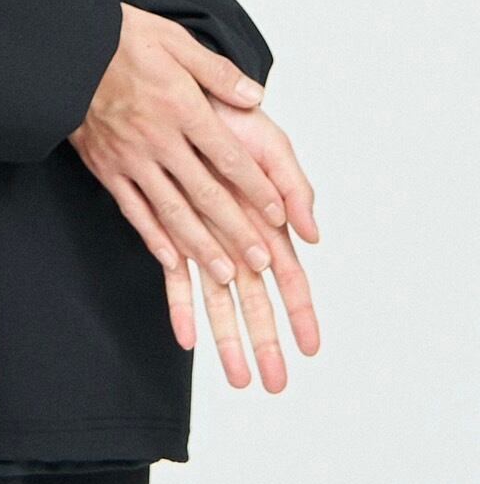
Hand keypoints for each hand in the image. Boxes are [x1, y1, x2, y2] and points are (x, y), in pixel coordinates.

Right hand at [69, 4, 287, 286]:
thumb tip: (255, 97)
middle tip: (262, 261)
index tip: (278, 213)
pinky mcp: (104, 167)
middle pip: (204, 192)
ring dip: (200, 245)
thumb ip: (216, 72)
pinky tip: (172, 260)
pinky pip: (132, 209)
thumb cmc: (120, 39)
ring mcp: (128, 157)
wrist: (62, 48)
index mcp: (180, 106)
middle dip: (235, 230)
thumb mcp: (175, 41)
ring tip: (225, 273)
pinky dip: (153, 237)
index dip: (256, 187)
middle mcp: (157, 138)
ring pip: (170, 210)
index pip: (227, 155)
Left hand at [163, 98, 320, 389]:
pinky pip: (175, 277)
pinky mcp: (171, 231)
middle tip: (275, 384)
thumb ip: (293, 185)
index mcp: (267, 221)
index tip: (311, 349)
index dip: (301, 313)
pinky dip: (181, 309)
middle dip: (266, 343)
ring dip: (228, 339)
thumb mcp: (271, 145)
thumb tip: (311, 233)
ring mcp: (204, 239)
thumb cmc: (232, 120)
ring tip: (239, 380)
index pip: (290, 277)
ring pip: (218, 300)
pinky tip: (186, 340)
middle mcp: (236, 238)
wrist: (179, 98)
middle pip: (255, 301)